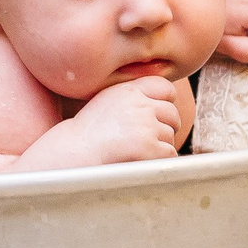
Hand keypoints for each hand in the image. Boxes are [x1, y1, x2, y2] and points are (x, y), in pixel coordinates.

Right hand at [65, 76, 188, 164]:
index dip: (166, 101)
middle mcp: (140, 105)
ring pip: (170, 135)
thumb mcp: (108, 99)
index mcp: (130, 90)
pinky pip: (169, 153)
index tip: (158, 113)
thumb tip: (165, 100)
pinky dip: (160, 159)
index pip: (166, 88)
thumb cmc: (90, 130)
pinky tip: (142, 160)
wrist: (75, 152)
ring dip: (160, 145)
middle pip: (172, 113)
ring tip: (138, 150)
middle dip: (167, 126)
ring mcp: (145, 126)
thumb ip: (133, 95)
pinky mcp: (148, 146)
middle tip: (151, 137)